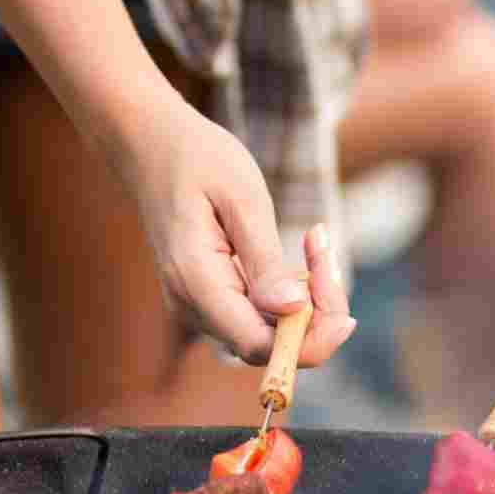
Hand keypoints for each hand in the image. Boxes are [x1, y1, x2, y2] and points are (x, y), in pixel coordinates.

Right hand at [124, 105, 354, 366]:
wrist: (152, 145)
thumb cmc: (198, 160)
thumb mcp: (243, 199)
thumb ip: (265, 261)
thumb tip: (292, 311)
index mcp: (196, 282)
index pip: (260, 345)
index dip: (309, 338)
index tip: (342, 298)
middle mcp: (192, 306)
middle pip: (269, 347)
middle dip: (315, 315)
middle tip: (326, 252)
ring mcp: (197, 306)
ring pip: (269, 334)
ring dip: (307, 301)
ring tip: (315, 241)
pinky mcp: (210, 298)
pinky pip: (259, 315)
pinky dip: (290, 293)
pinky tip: (303, 253)